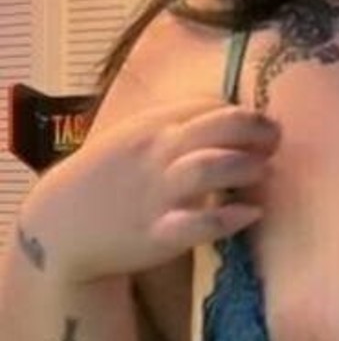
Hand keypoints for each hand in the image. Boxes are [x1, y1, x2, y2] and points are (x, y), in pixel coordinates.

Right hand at [25, 98, 281, 284]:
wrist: (60, 224)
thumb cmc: (108, 177)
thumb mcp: (136, 138)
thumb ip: (177, 126)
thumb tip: (230, 119)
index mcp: (154, 126)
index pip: (211, 107)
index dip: (244, 115)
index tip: (262, 129)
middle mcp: (158, 153)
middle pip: (218, 128)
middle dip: (256, 130)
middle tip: (274, 142)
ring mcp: (158, 193)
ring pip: (209, 168)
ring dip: (245, 166)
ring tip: (264, 171)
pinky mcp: (159, 233)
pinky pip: (199, 223)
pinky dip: (229, 217)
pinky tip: (251, 214)